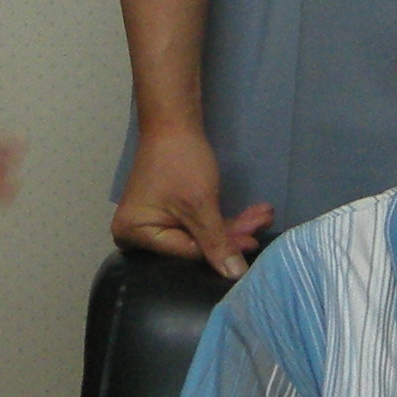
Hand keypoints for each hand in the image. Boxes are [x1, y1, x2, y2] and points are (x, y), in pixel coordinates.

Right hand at [113, 121, 270, 278]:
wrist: (174, 121)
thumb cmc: (180, 162)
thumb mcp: (200, 205)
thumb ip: (218, 243)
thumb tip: (236, 276)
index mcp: (134, 234)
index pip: (186, 252)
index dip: (221, 248)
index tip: (252, 242)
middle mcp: (136, 233)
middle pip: (193, 244)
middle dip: (231, 233)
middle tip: (261, 226)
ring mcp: (151, 221)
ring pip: (199, 233)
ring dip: (232, 224)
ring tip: (261, 215)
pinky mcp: (166, 211)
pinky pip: (195, 222)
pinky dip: (221, 217)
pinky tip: (249, 214)